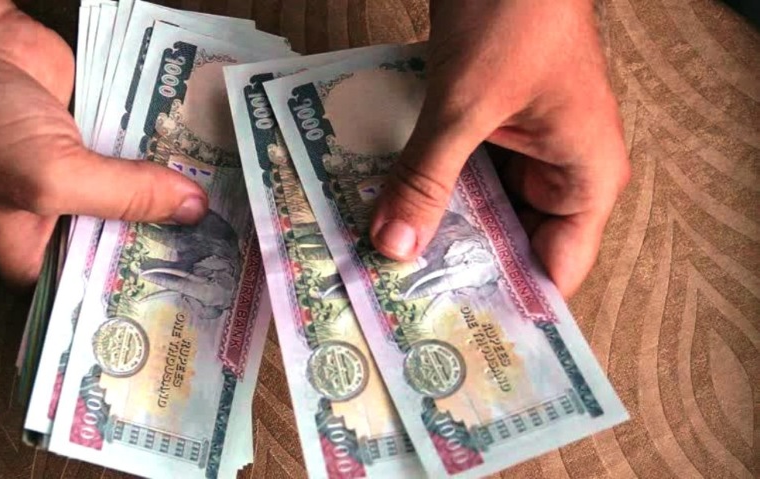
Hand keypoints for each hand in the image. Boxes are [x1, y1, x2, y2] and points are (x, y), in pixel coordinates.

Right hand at [0, 0, 207, 286]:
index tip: (202, 290)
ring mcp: (82, 181)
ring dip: (177, 195)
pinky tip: (213, 167)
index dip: (146, 289)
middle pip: (129, 240)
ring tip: (235, 210)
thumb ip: (123, 196)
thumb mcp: (49, 176)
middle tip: (231, 249)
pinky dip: (170, 156)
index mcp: (32, 255)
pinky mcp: (100, 142)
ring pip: (142, 196)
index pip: (98, 288)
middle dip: (172, 238)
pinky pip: (144, 157)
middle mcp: (60, 224)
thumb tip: (194, 208)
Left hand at [370, 0, 629, 296]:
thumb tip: (391, 247)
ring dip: (435, 231)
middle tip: (400, 309)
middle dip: (456, 271)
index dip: (507, 304)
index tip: (453, 334)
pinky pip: (459, 175)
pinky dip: (427, 191)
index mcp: (584, 178)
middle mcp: (557, 173)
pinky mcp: (488, 128)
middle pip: (509, 245)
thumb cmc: (516, 14)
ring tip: (383, 272)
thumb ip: (428, 177)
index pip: (556, 271)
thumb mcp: (466, 106)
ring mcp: (521, 150)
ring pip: (478, 211)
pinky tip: (385, 215)